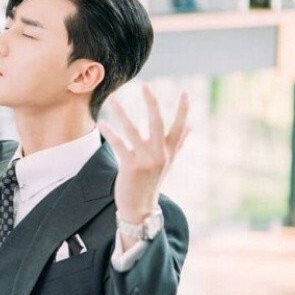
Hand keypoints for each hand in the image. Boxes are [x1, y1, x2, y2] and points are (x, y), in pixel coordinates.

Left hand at [98, 85, 189, 243]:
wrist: (140, 208)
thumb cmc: (152, 181)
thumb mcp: (168, 162)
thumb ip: (178, 143)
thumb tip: (192, 127)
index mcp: (169, 151)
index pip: (180, 126)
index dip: (184, 110)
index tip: (185, 92)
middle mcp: (160, 154)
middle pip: (158, 122)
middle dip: (152, 103)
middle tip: (146, 86)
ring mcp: (146, 160)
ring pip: (134, 130)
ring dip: (122, 113)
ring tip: (112, 99)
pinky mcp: (131, 166)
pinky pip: (119, 144)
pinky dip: (110, 133)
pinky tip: (102, 123)